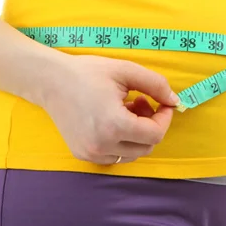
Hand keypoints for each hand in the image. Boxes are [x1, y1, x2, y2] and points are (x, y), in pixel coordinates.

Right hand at [37, 54, 179, 163]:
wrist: (50, 81)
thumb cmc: (88, 72)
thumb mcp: (126, 70)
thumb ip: (156, 85)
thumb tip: (175, 101)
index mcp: (114, 125)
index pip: (155, 135)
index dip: (164, 118)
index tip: (162, 103)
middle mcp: (102, 145)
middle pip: (146, 147)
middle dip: (151, 125)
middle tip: (141, 101)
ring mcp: (91, 153)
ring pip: (132, 154)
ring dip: (137, 134)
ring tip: (126, 109)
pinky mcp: (83, 154)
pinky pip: (116, 155)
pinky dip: (122, 141)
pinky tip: (113, 119)